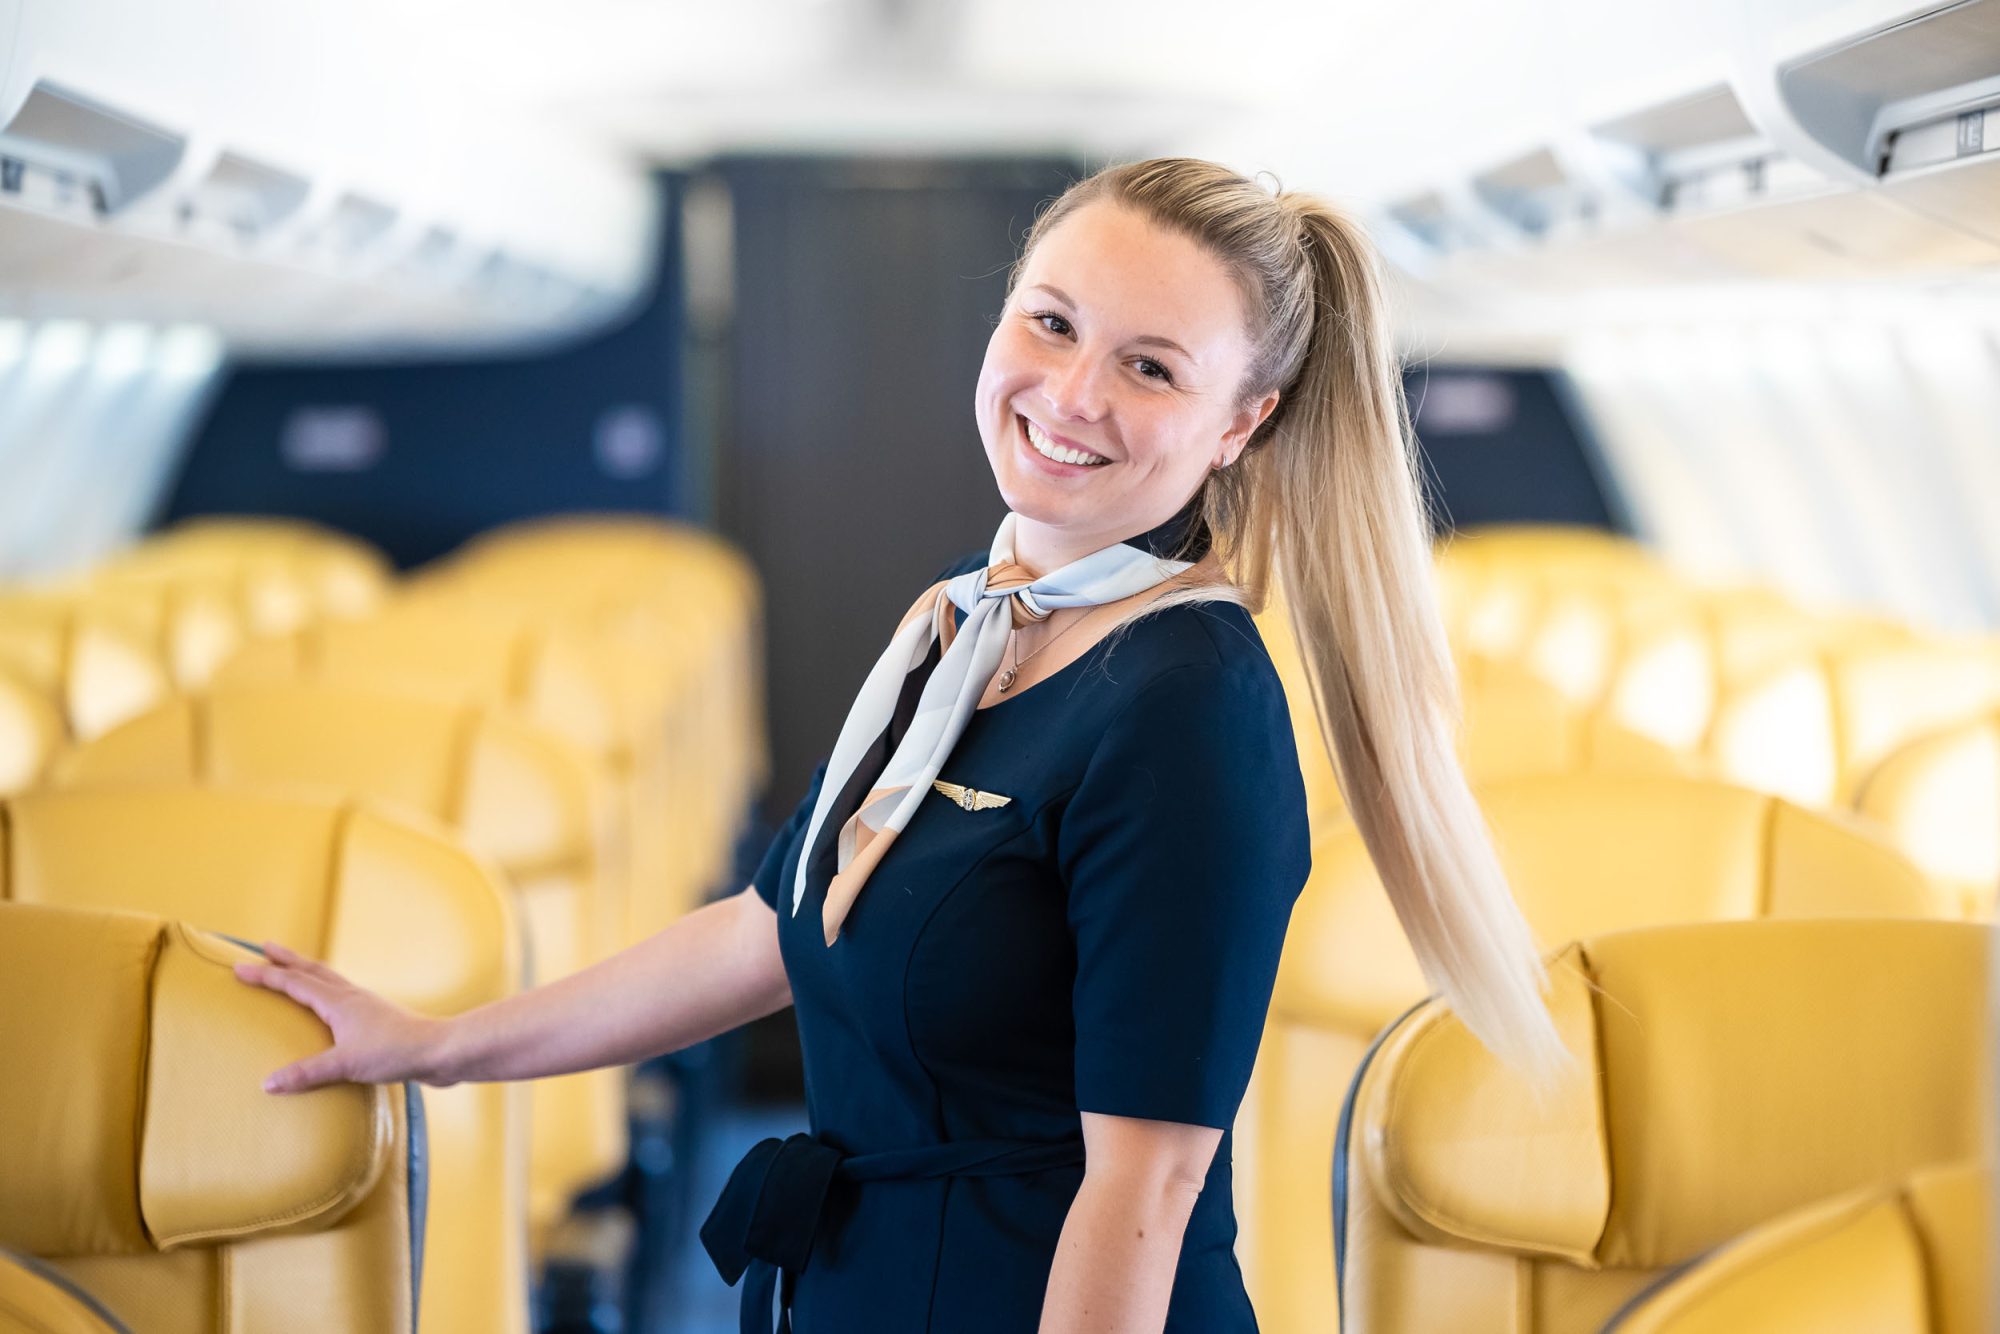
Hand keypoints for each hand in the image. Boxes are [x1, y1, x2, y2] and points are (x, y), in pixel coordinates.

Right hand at [233, 942, 452, 1093]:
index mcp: (338, 1002)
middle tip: (265, 947)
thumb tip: (267, 1083)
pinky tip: (329, 1007)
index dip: (266, 975)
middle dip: (286, 960)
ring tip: (293, 969)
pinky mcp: (376, 1019)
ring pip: (329, 980)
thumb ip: (307, 1073)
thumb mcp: (346, 1065)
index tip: (239, 966)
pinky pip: (342, 997)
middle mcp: (351, 997)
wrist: (439, 1051)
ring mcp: (365, 1005)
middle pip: (313, 971)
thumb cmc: (395, 1052)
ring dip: (307, 971)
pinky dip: (326, 992)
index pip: (294, 983)